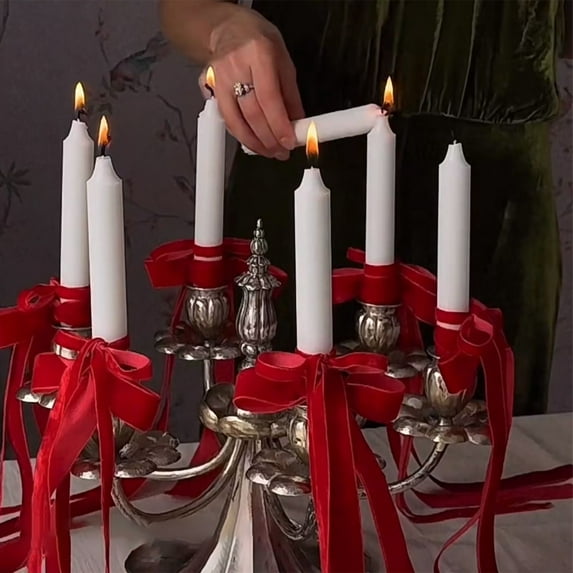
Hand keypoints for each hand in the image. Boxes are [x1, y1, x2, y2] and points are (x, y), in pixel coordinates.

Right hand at [199, 9, 303, 158]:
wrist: (229, 29)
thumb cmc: (259, 42)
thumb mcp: (284, 62)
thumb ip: (290, 95)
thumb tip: (297, 124)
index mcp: (258, 54)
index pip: (269, 99)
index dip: (279, 126)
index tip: (288, 142)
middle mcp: (235, 66)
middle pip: (251, 114)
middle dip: (268, 139)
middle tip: (281, 152)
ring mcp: (218, 78)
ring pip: (234, 121)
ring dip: (253, 142)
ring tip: (268, 151)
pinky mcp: (208, 88)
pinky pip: (225, 118)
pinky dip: (240, 134)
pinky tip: (252, 140)